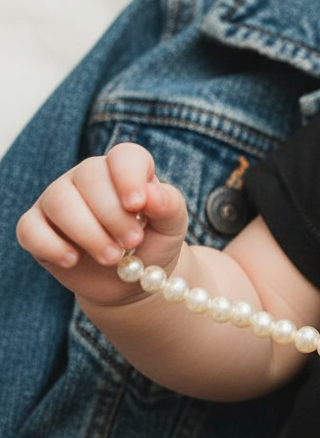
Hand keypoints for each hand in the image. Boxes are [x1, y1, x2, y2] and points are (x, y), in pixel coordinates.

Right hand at [16, 142, 188, 305]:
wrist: (133, 280)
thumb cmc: (153, 244)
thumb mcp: (171, 226)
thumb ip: (169, 206)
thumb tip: (152, 194)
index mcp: (123, 171)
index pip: (124, 157)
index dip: (129, 177)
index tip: (137, 206)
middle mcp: (86, 179)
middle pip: (89, 179)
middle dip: (113, 216)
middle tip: (132, 243)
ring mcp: (58, 200)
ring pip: (60, 202)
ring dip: (89, 234)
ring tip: (112, 258)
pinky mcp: (37, 228)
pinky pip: (31, 229)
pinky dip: (52, 246)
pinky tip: (73, 260)